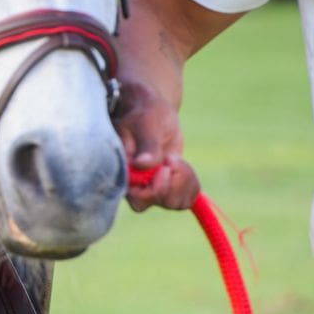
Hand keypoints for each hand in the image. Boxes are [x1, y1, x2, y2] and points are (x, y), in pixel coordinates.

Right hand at [113, 80, 199, 212]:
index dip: (156, 188)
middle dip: (173, 183)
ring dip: (183, 181)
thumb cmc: (143, 112)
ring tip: (176, 158)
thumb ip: (146, 144)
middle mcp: (135, 184)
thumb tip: (142, 164)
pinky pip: (185, 198)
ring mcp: (151, 186)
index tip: (165, 166)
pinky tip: (183, 165)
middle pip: (158, 202)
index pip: (138, 198)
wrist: (152, 111)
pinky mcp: (166, 185)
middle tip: (171, 158)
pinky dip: (191, 184)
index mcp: (123, 171)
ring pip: (174, 202)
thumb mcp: (145, 123)